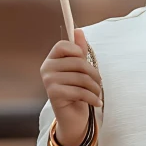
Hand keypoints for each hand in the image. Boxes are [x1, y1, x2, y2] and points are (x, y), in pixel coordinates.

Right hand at [40, 29, 102, 145]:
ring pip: (81, 77)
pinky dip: (92, 98)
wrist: (72, 116)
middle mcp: (46, 69)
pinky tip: (97, 102)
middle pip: (77, 62)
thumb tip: (78, 30)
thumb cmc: (77, 88)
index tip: (84, 59)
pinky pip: (80, 91)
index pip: (63, 45)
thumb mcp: (80, 68)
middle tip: (98, 82)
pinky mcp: (54, 95)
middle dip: (93, 73)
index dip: (77, 50)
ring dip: (95, 87)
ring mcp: (48, 82)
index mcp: (51, 59)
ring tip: (97, 93)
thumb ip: (79, 49)